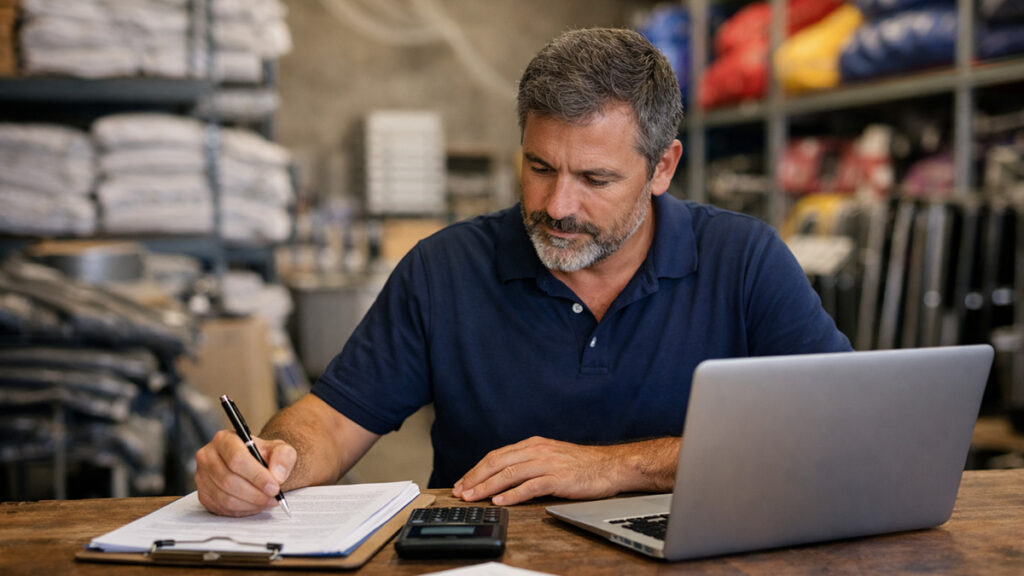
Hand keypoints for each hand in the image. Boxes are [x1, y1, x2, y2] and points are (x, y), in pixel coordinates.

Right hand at [194, 429, 296, 516]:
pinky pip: (222, 508)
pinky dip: (243, 510)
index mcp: (224, 439)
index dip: (257, 476)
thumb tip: (277, 476)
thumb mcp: (279, 449)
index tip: (274, 487)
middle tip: (273, 497)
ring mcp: (202, 477)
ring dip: (250, 503)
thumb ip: (283, 457)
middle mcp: (208, 456)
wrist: (255, 465)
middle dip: (255, 493)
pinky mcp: (203, 495)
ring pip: (225, 497)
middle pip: (229, 480)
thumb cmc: (264, 456)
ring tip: (267, 500)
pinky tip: (255, 504)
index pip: (237, 459)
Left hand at [452, 436, 633, 505]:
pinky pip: (530, 486)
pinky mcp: (558, 478)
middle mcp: (537, 451)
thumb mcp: (551, 457)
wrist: (610, 466)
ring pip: (509, 473)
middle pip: (498, 462)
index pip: (497, 455)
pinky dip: (512, 494)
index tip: (463, 482)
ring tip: (473, 497)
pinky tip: (500, 500)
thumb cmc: (581, 465)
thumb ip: (529, 463)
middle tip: (460, 491)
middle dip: (476, 477)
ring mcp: (548, 463)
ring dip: (488, 486)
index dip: (477, 469)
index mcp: (533, 445)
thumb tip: (503, 476)